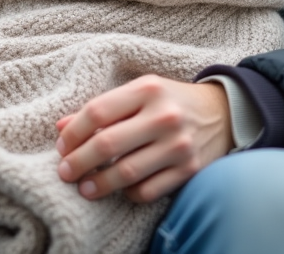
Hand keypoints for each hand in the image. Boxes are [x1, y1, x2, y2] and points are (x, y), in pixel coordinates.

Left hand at [55, 76, 231, 202]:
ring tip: (84, 187)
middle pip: (107, 144)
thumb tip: (60, 127)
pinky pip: (148, 191)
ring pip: (126, 173)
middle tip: (64, 172)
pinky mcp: (190, 169)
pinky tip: (121, 190)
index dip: (73, 133)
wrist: (222, 112)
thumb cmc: (169, 101)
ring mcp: (179, 144)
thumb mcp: (139, 93)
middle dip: (78, 162)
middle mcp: (164, 116)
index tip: (62, 147)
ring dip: (98, 184)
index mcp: (148, 89)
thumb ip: (102, 108)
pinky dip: (129, 194)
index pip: (97, 112)